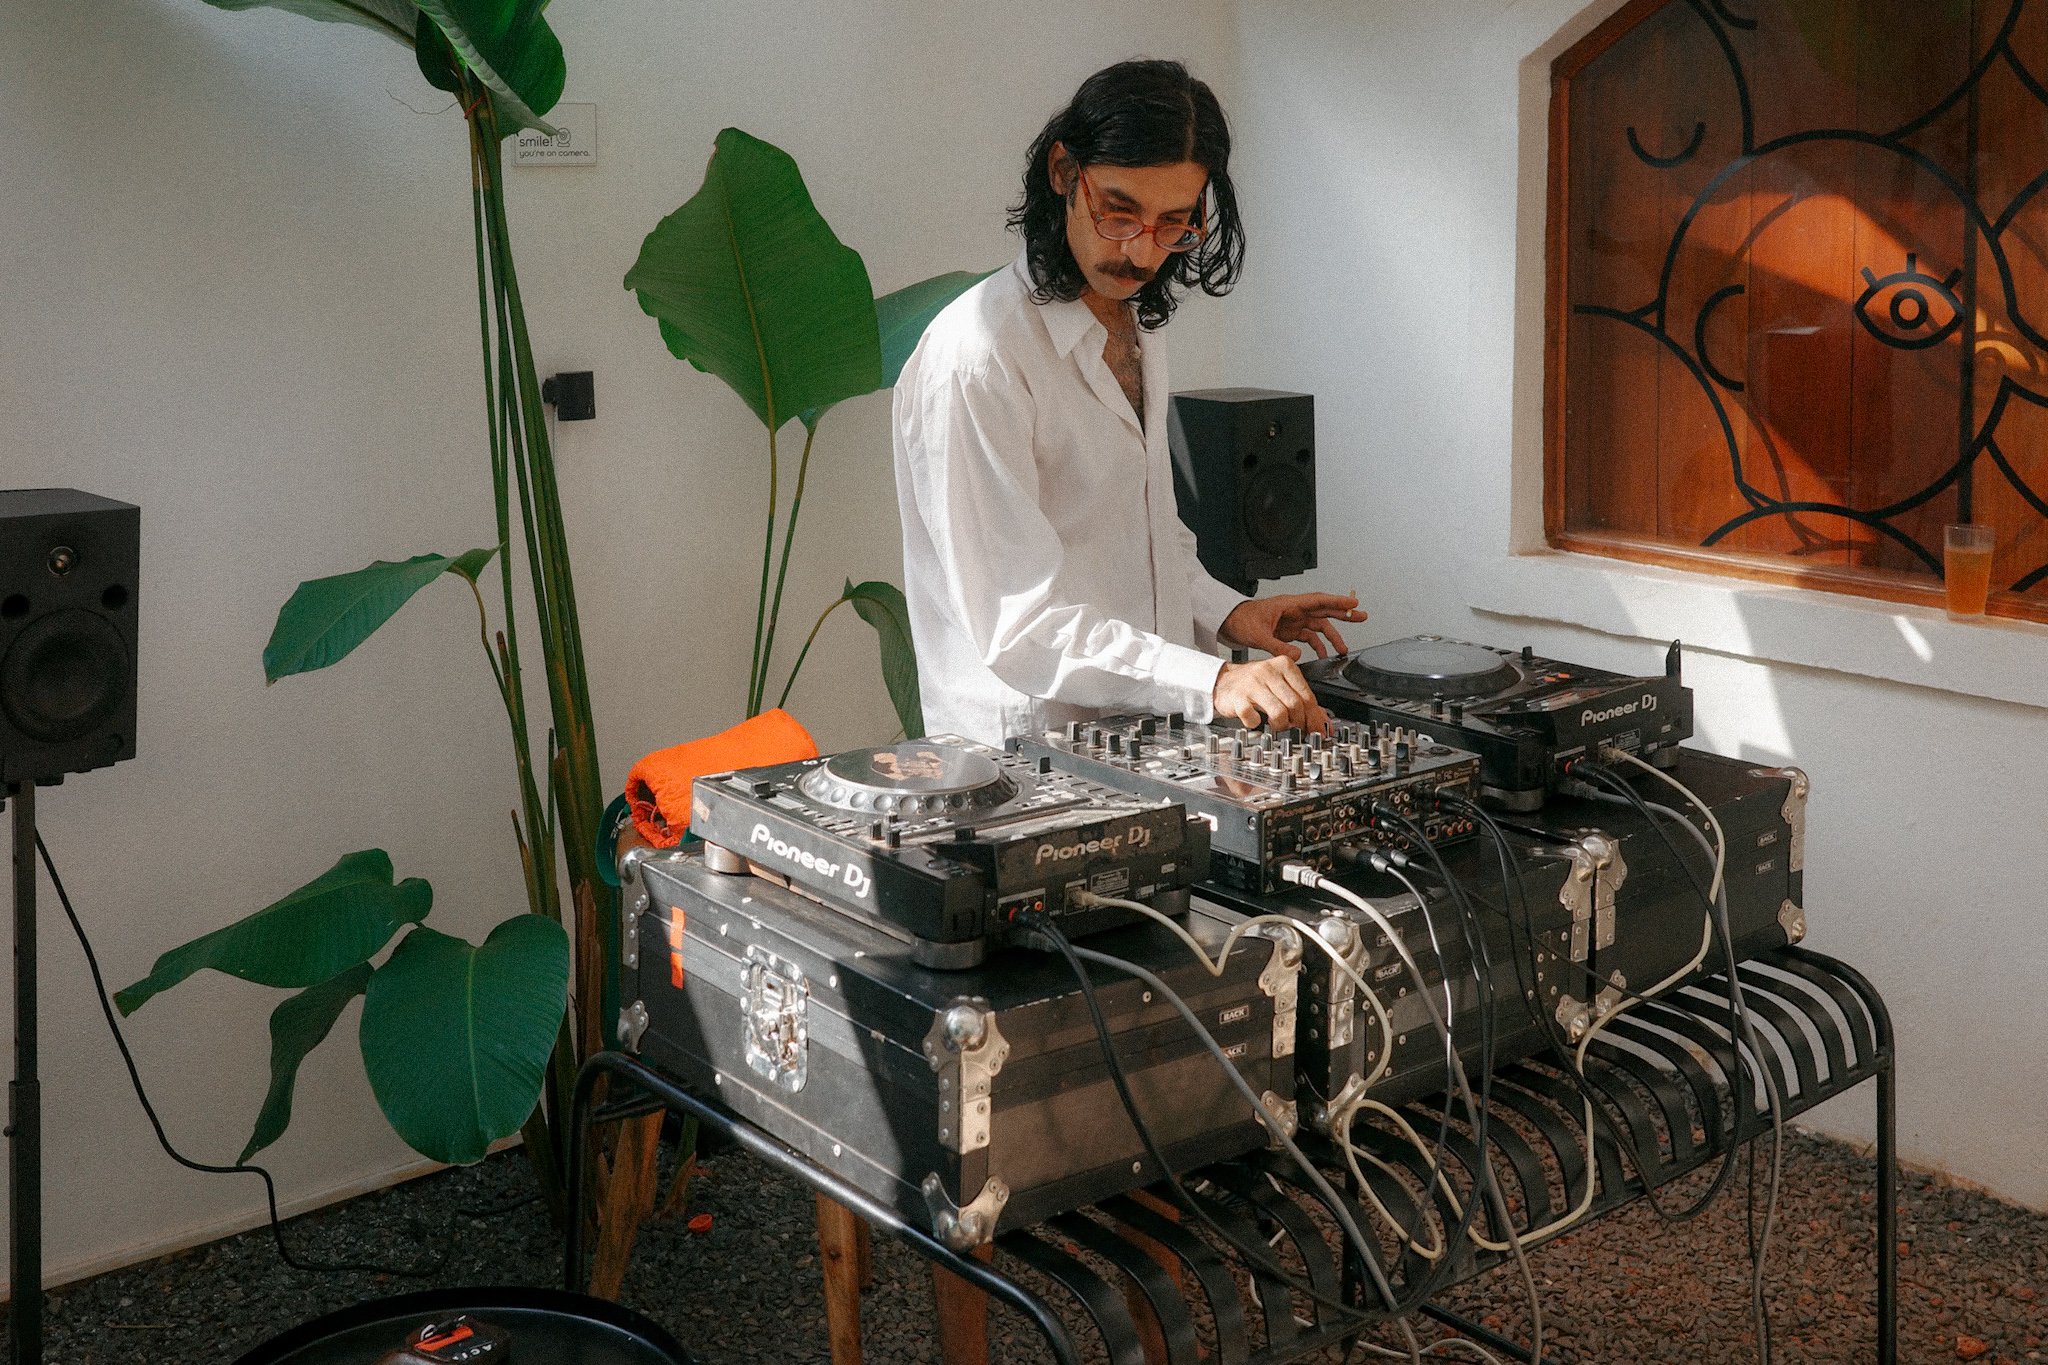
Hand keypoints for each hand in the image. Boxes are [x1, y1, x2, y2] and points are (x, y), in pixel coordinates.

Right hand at [1212, 657, 1328, 733]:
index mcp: (1284, 665)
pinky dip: (1257, 724)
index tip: (1317, 730)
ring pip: (1279, 713)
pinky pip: (1254, 718)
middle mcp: (1268, 671)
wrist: (1222, 682)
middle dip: (1299, 723)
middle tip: (1296, 729)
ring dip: (1280, 726)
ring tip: (1277, 725)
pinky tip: (1256, 720)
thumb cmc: (1254, 684)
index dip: (1314, 717)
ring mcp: (1252, 683)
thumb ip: (1302, 701)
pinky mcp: (1238, 697)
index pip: (1307, 695)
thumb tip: (1324, 723)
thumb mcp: (1280, 686)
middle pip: (1295, 705)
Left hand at [1220, 592, 1367, 661]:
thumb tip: (1297, 655)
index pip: (1317, 600)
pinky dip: (1317, 645)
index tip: (1353, 602)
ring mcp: (1293, 621)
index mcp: (1289, 604)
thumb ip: (1277, 645)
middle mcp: (1294, 611)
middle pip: (1324, 610)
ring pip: (1319, 626)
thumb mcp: (1258, 634)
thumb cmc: (1240, 620)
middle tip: (1362, 616)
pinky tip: (1323, 654)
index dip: (1337, 601)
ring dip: (1332, 636)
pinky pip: (1308, 637)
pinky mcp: (1289, 631)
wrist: (1228, 622)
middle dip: (1344, 614)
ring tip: (1343, 648)